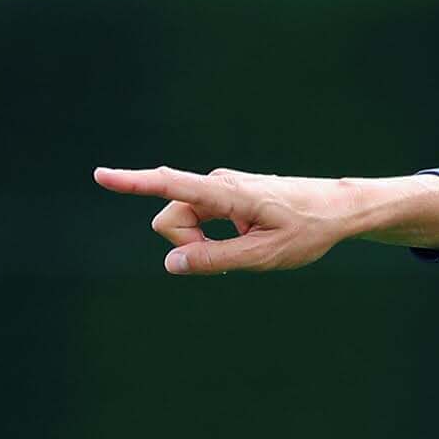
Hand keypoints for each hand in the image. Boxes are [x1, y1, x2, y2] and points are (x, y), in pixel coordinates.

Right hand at [91, 167, 438, 272]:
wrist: (338, 209)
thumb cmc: (308, 231)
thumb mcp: (266, 256)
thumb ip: (217, 260)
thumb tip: (172, 263)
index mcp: (228, 195)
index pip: (172, 186)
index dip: (134, 183)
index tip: (100, 175)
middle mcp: (218, 184)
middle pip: (170, 219)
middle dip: (186, 246)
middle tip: (230, 260)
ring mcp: (220, 188)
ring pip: (184, 222)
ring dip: (203, 244)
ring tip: (246, 248)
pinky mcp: (225, 195)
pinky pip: (200, 221)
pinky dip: (213, 238)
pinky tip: (245, 241)